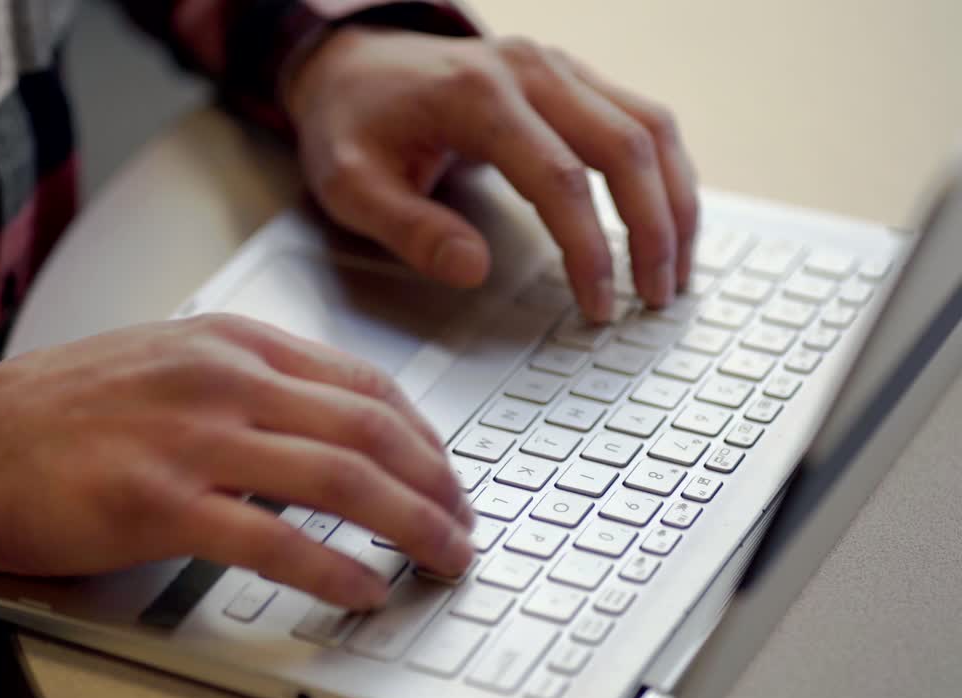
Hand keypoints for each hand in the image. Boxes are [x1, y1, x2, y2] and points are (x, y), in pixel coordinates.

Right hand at [0, 315, 473, 608]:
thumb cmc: (54, 410)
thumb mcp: (166, 364)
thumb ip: (247, 387)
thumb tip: (324, 431)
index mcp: (231, 343)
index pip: (364, 385)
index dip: (425, 438)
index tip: (447, 475)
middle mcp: (224, 378)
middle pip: (370, 430)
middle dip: (437, 484)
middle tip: (462, 526)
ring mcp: (193, 437)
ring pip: (341, 478)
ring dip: (410, 525)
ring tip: (441, 558)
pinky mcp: (160, 502)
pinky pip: (276, 539)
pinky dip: (335, 569)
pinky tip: (365, 589)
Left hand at [287, 28, 699, 321]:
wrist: (352, 62)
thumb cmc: (352, 124)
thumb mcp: (351, 184)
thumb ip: (408, 228)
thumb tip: (474, 269)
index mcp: (477, 95)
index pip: (559, 178)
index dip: (588, 248)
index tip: (598, 305)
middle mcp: (531, 70)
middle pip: (626, 146)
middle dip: (653, 230)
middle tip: (655, 297)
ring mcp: (558, 67)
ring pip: (650, 126)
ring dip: (676, 200)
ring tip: (677, 268)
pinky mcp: (572, 77)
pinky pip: (642, 118)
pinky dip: (666, 173)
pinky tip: (668, 219)